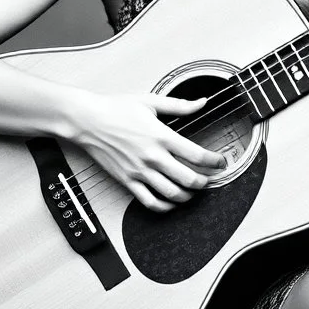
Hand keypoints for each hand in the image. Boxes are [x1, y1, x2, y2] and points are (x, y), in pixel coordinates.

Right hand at [68, 91, 225, 211]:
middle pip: (188, 179)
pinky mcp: (128, 181)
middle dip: (204, 182)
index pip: (197, 155)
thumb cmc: (116, 108)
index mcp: (161, 136)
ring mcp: (140, 171)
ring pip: (172, 194)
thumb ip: (179, 105)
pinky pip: (150, 202)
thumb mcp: (150, 101)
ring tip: (192, 191)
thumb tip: (201, 102)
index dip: (214, 162)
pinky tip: (171, 202)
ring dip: (187, 196)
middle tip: (209, 179)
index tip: (220, 162)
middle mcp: (153, 157)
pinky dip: (164, 207)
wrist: (88, 120)